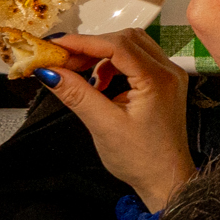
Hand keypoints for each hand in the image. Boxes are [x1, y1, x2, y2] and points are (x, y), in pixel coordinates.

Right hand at [39, 30, 196, 211]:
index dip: (83, 42)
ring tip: (78, 73)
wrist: (165, 178)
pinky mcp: (162, 84)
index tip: (56, 45)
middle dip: (91, 46)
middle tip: (62, 60)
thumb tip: (50, 72)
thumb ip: (77, 94)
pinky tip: (98, 83)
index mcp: (158, 80)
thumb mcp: (103, 125)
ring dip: (101, 55)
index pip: (118, 45)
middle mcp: (168, 72)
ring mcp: (168, 77)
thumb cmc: (142, 159)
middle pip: (126, 40)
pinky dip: (113, 65)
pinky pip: (135, 61)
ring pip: (131, 48)